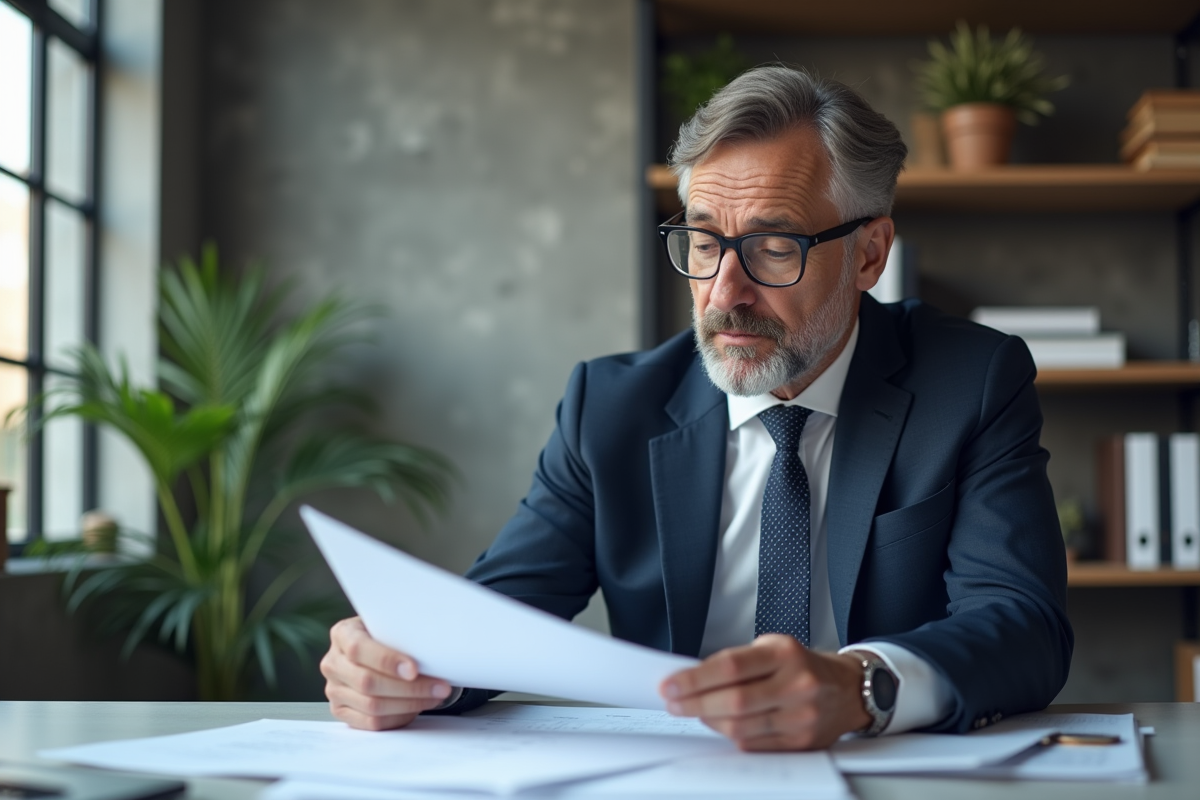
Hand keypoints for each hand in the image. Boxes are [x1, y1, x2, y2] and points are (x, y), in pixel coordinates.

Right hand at [321, 616, 453, 729]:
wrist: (375, 649)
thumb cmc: (388, 635)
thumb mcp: (391, 625)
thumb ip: (401, 634)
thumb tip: (432, 650)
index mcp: (342, 634)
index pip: (359, 649)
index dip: (387, 661)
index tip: (414, 669)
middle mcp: (333, 662)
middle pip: (367, 682)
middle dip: (409, 688)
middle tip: (439, 687)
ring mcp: (334, 689)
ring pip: (372, 706)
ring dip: (409, 704)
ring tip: (434, 697)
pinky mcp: (341, 711)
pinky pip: (371, 722)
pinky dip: (399, 717)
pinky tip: (416, 707)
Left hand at [659, 634, 870, 750]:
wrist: (848, 689)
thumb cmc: (802, 665)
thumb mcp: (773, 647)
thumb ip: (737, 662)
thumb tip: (692, 679)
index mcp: (785, 654)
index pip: (730, 667)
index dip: (695, 679)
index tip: (670, 684)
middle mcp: (797, 685)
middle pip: (733, 702)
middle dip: (694, 704)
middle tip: (673, 702)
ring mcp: (801, 717)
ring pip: (741, 728)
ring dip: (709, 721)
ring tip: (695, 712)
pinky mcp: (802, 743)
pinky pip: (754, 745)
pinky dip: (731, 736)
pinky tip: (720, 724)